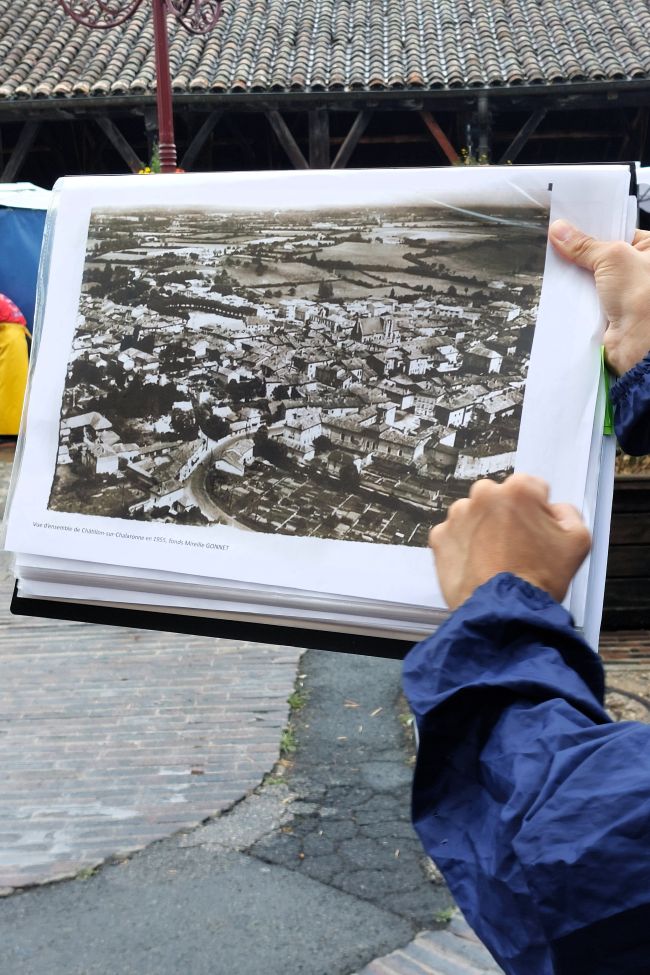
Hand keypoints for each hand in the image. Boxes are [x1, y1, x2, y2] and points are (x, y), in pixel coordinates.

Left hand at [430, 474, 591, 609]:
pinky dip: (464, 547)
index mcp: (518, 490)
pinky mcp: (440, 537)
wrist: (503, 612)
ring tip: (497, 559)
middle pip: (500, 499)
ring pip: (475, 516)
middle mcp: (483, 495)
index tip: (536, 530)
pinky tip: (479, 565)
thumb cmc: (537, 579)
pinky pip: (455, 536)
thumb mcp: (577, 541)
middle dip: (507, 518)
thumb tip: (554, 508)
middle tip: (516, 547)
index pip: (532, 489)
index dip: (538, 512)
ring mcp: (458, 516)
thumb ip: (568, 512)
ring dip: (484, 531)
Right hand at [549, 220, 649, 375]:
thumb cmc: (643, 296)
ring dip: (576, 274)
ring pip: (592, 277)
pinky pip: (587, 297)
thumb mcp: (613, 257)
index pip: (618, 232)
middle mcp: (639, 270)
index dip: (594, 228)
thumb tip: (561, 231)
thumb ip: (585, 245)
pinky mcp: (608, 311)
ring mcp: (623, 291)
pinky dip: (575, 294)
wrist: (638, 342)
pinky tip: (559, 286)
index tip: (568, 224)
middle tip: (556, 242)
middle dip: (580, 252)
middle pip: (602, 255)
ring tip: (553, 263)